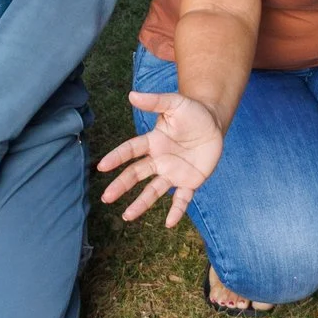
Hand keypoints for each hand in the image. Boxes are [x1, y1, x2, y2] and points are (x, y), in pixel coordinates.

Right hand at [95, 92, 225, 226]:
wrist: (214, 122)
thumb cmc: (192, 112)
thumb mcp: (175, 104)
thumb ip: (155, 101)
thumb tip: (131, 95)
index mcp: (153, 141)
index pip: (131, 150)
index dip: (117, 157)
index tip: (102, 166)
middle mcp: (159, 159)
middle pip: (136, 174)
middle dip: (122, 186)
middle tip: (106, 198)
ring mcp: (173, 172)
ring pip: (153, 191)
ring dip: (141, 204)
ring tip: (127, 217)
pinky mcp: (190, 181)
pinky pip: (181, 199)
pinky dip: (176, 211)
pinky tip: (170, 223)